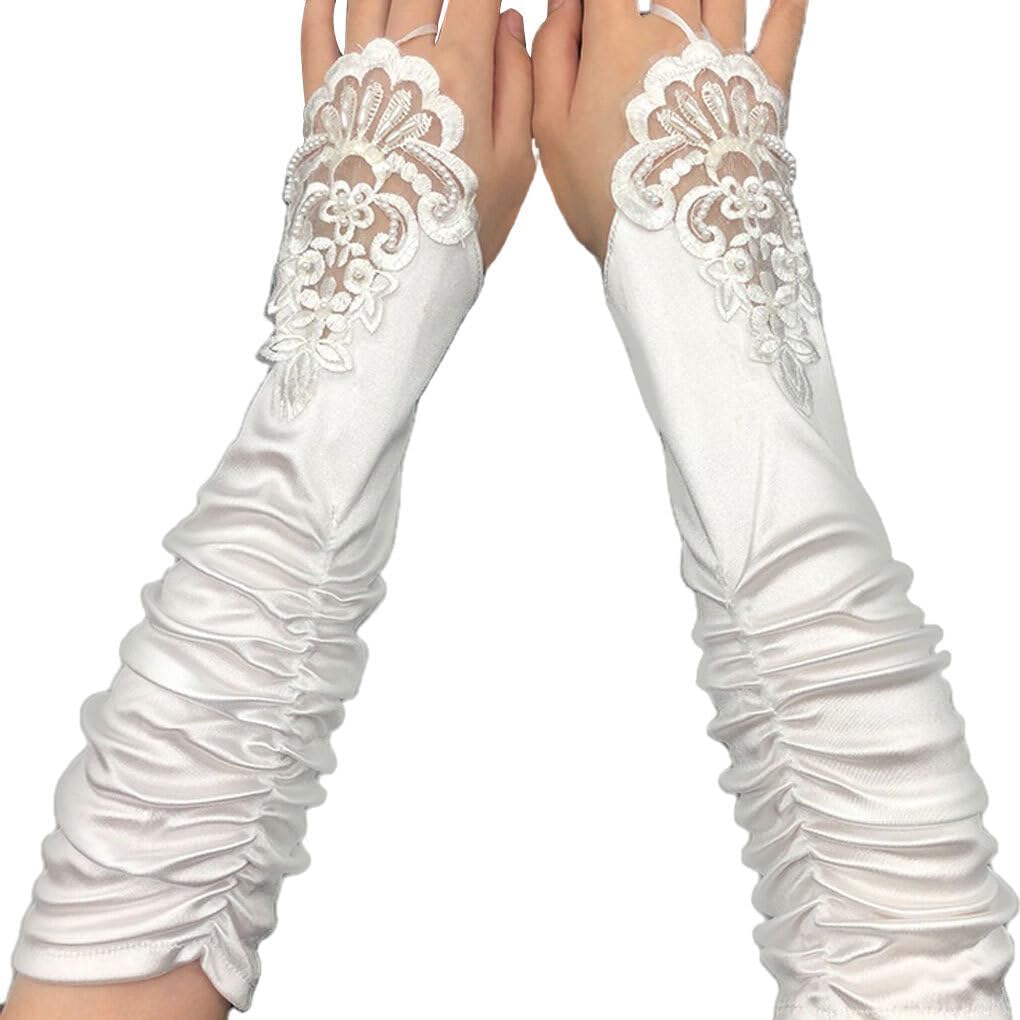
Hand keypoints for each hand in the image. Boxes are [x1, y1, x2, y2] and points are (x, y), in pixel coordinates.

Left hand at [301, 0, 535, 267]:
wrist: (384, 277)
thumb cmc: (457, 231)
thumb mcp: (514, 166)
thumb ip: (517, 86)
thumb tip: (510, 22)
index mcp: (462, 74)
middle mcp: (403, 62)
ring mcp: (355, 76)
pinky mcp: (320, 100)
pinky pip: (313, 30)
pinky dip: (322, 1)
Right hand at [533, 0, 807, 260]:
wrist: (677, 249)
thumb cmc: (607, 199)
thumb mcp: (552, 134)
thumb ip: (551, 57)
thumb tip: (562, 3)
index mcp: (616, 43)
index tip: (592, 10)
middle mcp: (675, 33)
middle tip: (638, 15)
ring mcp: (726, 55)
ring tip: (689, 1)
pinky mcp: (766, 86)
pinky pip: (785, 21)